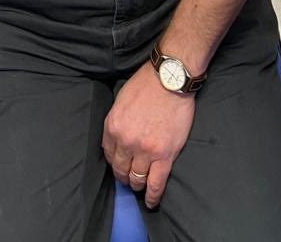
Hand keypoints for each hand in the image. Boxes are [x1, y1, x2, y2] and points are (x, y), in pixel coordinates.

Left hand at [101, 61, 194, 208]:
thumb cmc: (147, 84)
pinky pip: (156, 184)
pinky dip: (153, 196)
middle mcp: (126, 141)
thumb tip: (116, 139)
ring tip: (140, 187)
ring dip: (137, 185)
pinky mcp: (164, 155)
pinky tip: (151, 202)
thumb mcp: (121, 99)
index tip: (119, 165)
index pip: (109, 154)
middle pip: (121, 169)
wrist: (171, 78)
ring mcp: (145, 150)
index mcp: (113, 126)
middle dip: (123, 177)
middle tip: (128, 179)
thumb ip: (117, 121)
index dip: (114, 162)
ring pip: (137, 179)